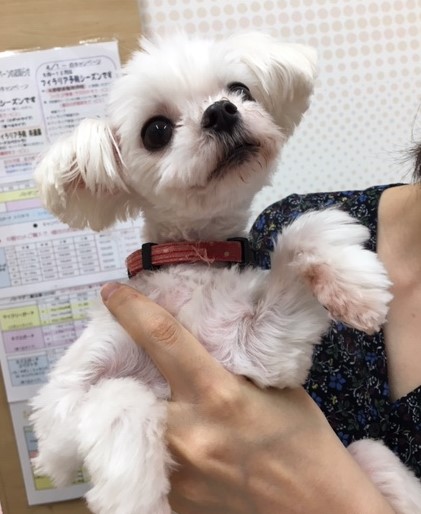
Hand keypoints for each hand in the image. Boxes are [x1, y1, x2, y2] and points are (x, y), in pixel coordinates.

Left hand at [101, 282, 394, 513]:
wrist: (316, 507)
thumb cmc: (303, 439)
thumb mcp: (274, 386)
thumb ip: (232, 360)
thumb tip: (200, 334)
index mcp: (218, 394)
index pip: (162, 338)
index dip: (132, 309)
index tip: (113, 294)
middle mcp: (188, 432)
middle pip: (133, 381)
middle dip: (124, 362)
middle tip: (124, 347)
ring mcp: (177, 470)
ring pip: (136, 419)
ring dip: (139, 399)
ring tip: (156, 392)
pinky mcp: (174, 498)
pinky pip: (150, 455)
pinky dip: (155, 436)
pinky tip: (175, 432)